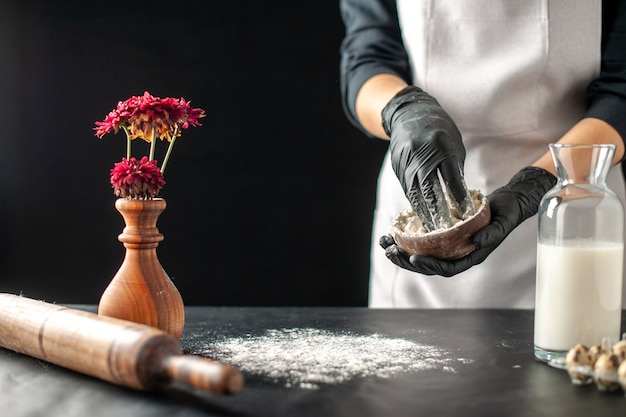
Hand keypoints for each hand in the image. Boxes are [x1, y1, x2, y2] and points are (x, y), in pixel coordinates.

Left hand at [380, 167, 556, 275]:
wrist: (508, 203)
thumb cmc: (507, 213)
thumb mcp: (503, 222)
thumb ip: (492, 233)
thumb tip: (477, 241)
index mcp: (470, 257)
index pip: (447, 269)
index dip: (430, 266)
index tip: (413, 258)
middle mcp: (458, 255)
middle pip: (429, 265)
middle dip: (407, 260)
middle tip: (389, 251)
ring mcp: (449, 247)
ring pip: (422, 254)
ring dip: (401, 250)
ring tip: (384, 243)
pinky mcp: (443, 236)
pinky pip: (423, 241)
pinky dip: (407, 238)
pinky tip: (393, 232)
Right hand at [382, 86, 473, 231]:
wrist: (410, 114)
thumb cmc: (439, 131)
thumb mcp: (453, 144)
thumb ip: (455, 169)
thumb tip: (460, 197)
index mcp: (441, 146)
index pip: (451, 178)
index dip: (459, 198)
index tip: (466, 215)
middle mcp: (421, 154)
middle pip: (430, 190)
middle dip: (439, 213)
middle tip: (447, 232)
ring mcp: (406, 162)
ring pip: (416, 194)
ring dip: (425, 214)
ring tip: (434, 231)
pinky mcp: (397, 168)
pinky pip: (408, 191)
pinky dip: (416, 205)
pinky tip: (422, 217)